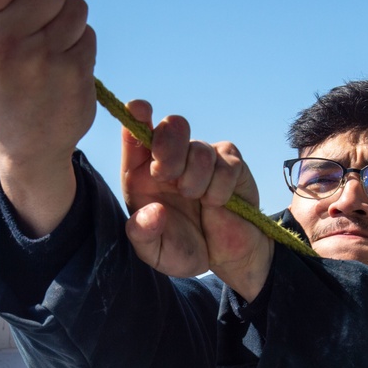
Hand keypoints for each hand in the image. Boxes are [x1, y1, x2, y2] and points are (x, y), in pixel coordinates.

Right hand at [0, 0, 96, 235]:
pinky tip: (62, 71)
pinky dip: (79, 47)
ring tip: (47, 54)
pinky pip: (88, 32)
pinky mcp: (72, 72)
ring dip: (68, 23)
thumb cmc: (3, 75)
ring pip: (75, 4)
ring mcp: (38, 57)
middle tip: (34, 34)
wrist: (25, 144)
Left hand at [122, 101, 273, 300]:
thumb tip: (153, 212)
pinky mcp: (231, 163)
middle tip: (168, 177)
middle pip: (170, 127)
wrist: (226, 258)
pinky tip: (217, 203)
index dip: (137, 116)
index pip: (136, 134)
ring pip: (199, 150)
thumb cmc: (185, 248)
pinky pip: (226, 165)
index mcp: (142, 173)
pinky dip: (220, 189)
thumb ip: (143, 236)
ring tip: (197, 202)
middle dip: (169, 148)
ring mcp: (202, 158)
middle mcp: (170, 159)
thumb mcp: (157, 253)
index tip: (140, 109)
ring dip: (196, 182)